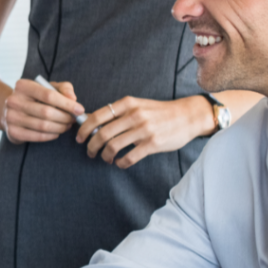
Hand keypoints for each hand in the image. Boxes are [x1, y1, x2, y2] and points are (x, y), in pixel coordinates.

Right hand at [3, 79, 84, 143]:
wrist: (12, 110)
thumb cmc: (35, 98)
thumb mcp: (48, 87)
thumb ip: (63, 88)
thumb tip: (73, 98)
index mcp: (23, 86)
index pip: (48, 95)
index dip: (67, 104)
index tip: (80, 110)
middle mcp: (13, 101)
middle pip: (46, 112)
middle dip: (65, 117)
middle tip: (73, 120)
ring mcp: (11, 117)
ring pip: (43, 126)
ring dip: (60, 127)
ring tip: (67, 126)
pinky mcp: (12, 132)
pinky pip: (37, 136)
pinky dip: (51, 136)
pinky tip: (56, 132)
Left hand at [75, 95, 213, 168]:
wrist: (188, 116)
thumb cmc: (159, 112)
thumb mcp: (138, 105)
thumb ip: (119, 113)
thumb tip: (93, 122)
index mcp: (127, 104)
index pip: (97, 116)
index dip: (84, 129)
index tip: (79, 138)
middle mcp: (134, 116)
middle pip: (102, 134)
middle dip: (91, 146)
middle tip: (90, 152)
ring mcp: (143, 130)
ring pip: (113, 146)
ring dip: (104, 156)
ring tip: (105, 158)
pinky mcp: (152, 144)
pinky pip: (129, 157)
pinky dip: (120, 163)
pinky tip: (119, 163)